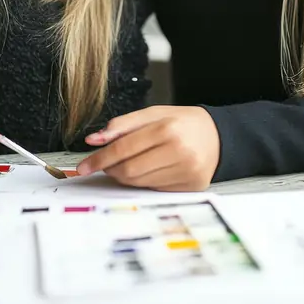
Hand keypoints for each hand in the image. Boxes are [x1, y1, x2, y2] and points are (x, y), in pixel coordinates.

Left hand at [76, 105, 220, 190]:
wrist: (219, 136)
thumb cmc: (183, 123)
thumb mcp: (154, 114)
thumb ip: (122, 125)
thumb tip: (94, 140)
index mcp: (167, 128)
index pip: (123, 148)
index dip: (99, 158)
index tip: (84, 165)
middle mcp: (178, 151)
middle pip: (129, 170)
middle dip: (110, 169)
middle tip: (105, 164)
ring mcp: (186, 172)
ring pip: (139, 183)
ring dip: (124, 176)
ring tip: (127, 164)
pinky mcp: (190, 187)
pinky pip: (153, 189)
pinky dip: (143, 182)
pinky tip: (147, 170)